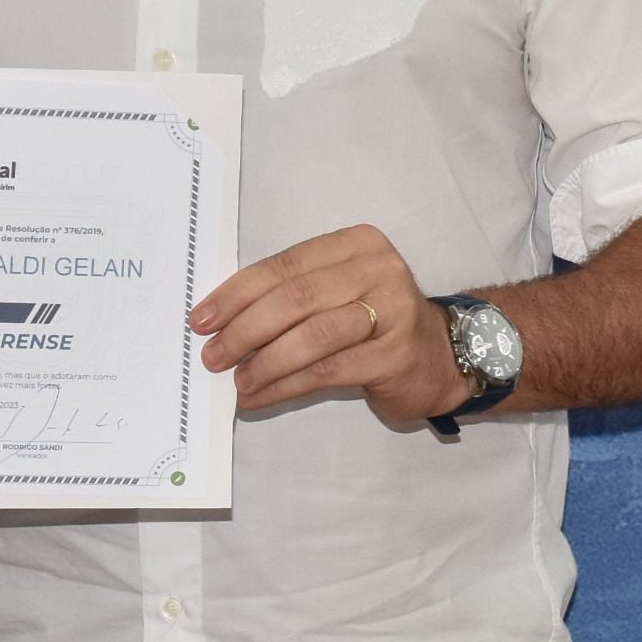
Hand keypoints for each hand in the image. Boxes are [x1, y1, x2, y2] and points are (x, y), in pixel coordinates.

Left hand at [190, 225, 463, 427]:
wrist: (439, 356)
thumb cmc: (375, 322)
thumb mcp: (337, 292)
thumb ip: (290, 296)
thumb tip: (221, 323)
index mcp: (356, 244)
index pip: (285, 265)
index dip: (237, 293)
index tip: (202, 319)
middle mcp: (379, 270)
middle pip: (297, 298)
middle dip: (246, 329)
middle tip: (213, 355)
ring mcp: (393, 311)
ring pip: (313, 335)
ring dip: (265, 361)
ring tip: (237, 380)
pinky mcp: (395, 355)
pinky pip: (327, 371)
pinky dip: (285, 386)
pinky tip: (259, 397)